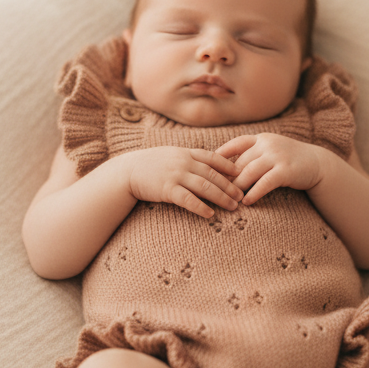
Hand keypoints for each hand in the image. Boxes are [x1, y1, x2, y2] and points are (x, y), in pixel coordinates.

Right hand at [125, 147, 242, 218]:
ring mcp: (175, 175)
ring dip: (221, 197)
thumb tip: (205, 164)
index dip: (228, 166)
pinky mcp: (167, 189)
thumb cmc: (150, 165)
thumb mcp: (170, 155)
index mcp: (185, 153)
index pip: (212, 157)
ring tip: (232, 206)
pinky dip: (200, 207)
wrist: (127, 171)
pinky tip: (210, 214)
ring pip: (205, 187)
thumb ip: (188, 158)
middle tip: (241, 196)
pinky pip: (188, 199)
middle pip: (212, 174)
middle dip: (229, 186)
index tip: (241, 173)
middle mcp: (183, 162)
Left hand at [215, 133, 325, 205]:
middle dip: (227, 178)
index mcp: (261, 139)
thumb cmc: (290, 160)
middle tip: (213, 191)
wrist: (317, 163)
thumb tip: (227, 169)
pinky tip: (247, 202)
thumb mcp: (271, 151)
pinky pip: (265, 183)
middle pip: (240, 162)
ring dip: (237, 187)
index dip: (220, 154)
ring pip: (249, 172)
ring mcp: (277, 156)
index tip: (206, 166)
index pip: (236, 144)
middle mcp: (267, 144)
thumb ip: (253, 156)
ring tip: (228, 199)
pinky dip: (254, 193)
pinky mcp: (285, 170)